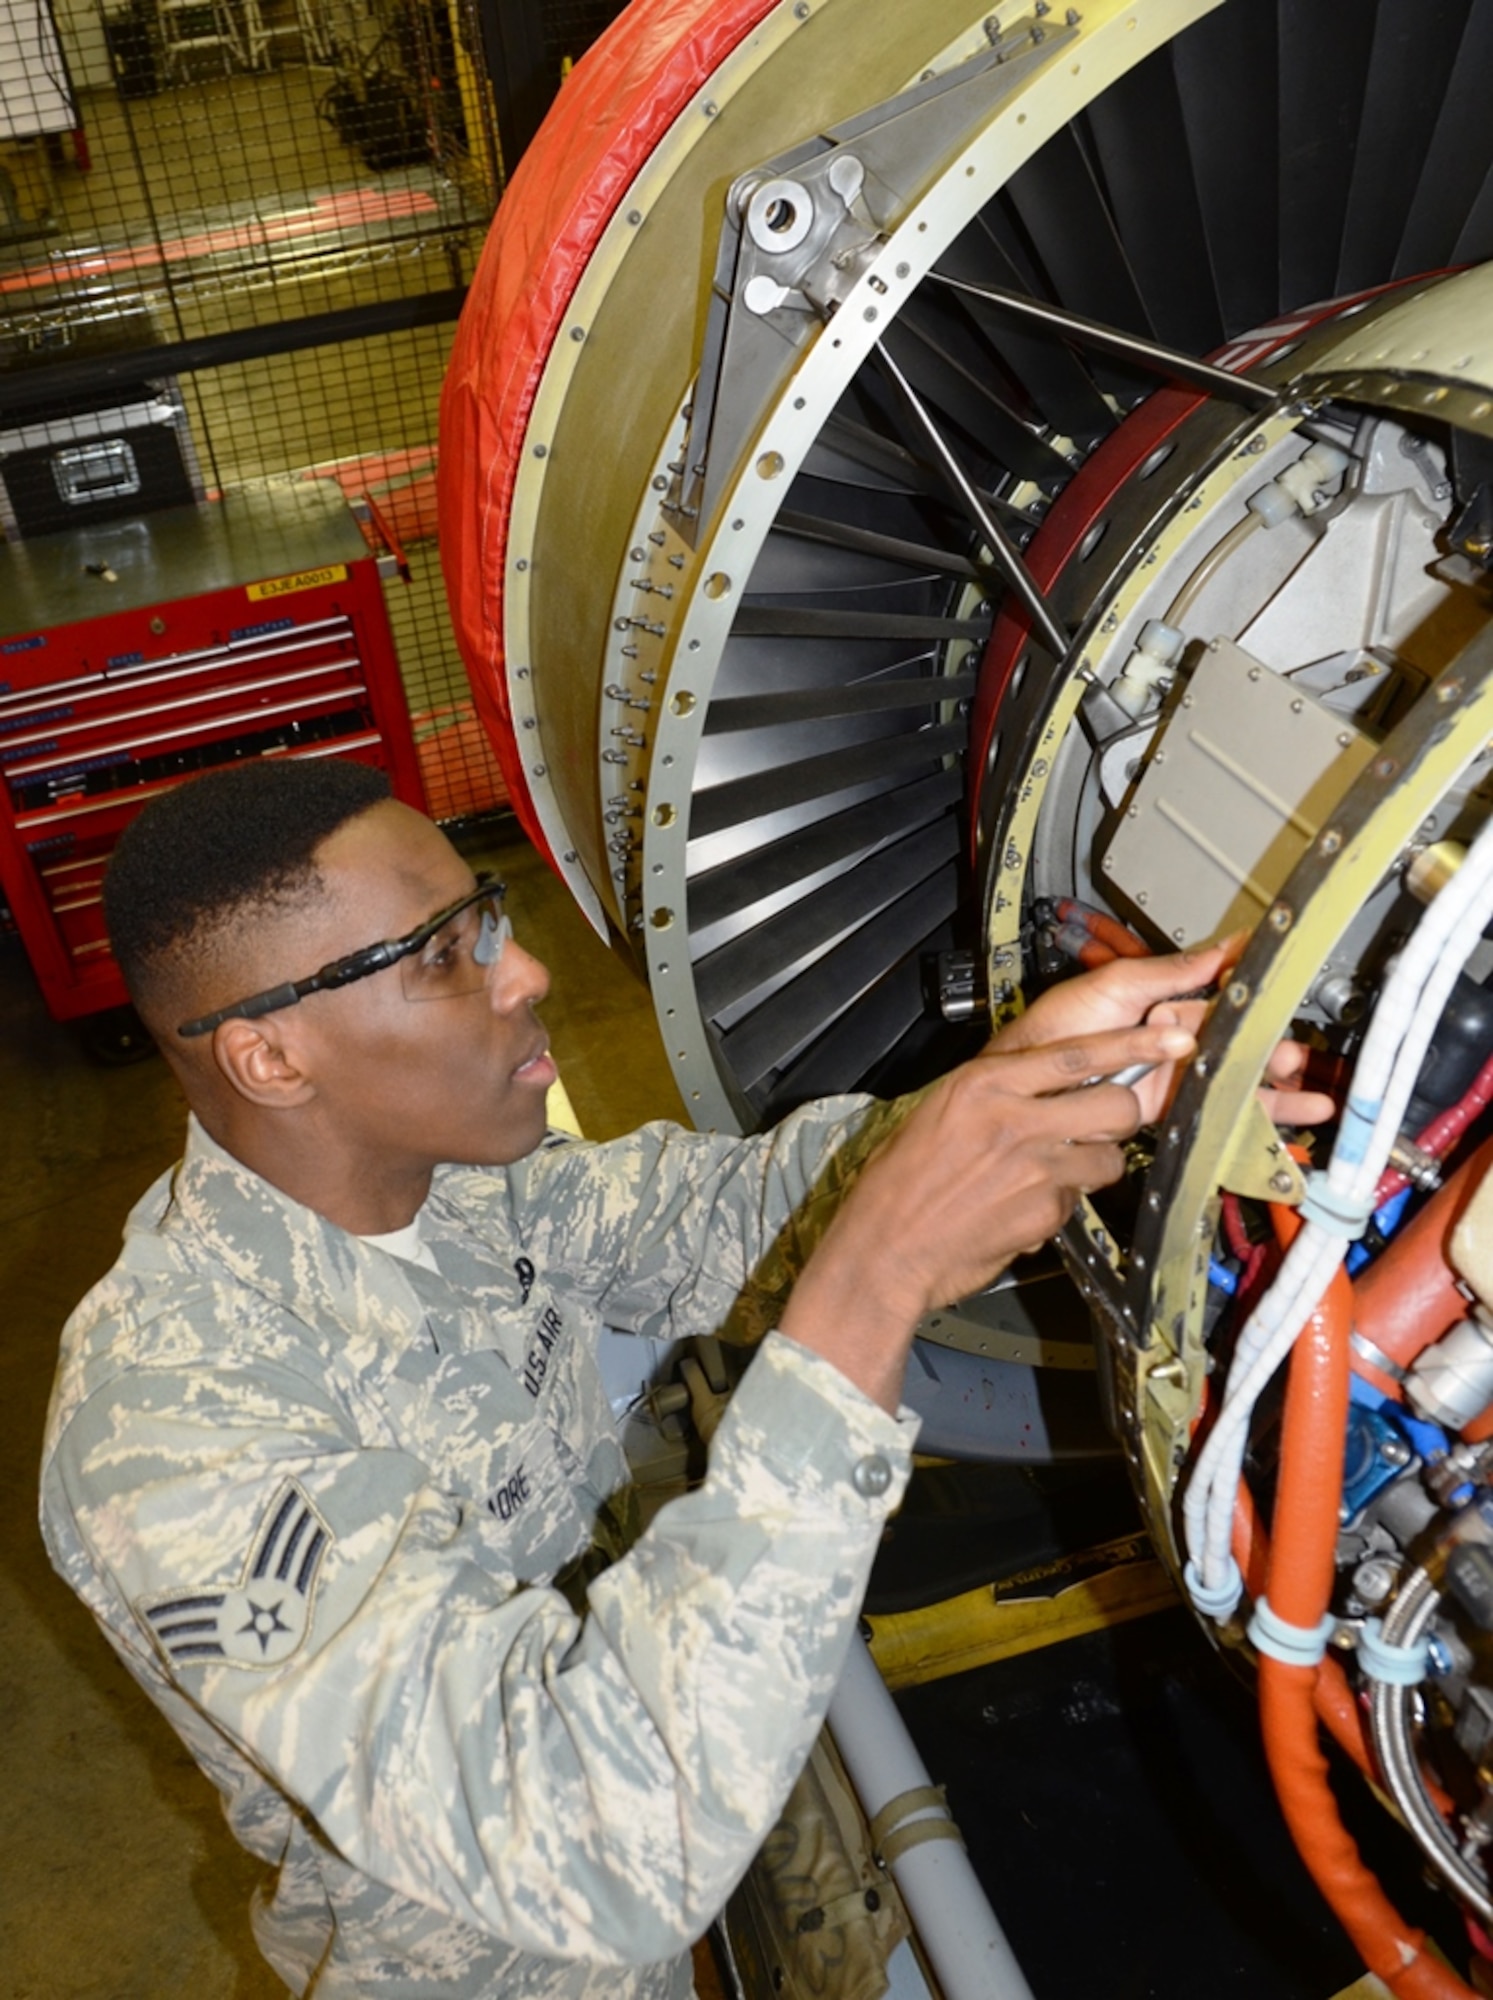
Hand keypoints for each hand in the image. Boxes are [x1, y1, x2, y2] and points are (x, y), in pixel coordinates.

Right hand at [780, 1016, 1195, 1411]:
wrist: (884, 1249)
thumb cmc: (901, 1182)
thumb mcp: (940, 1111)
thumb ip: (998, 1092)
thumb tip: (1048, 1084)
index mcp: (985, 1084)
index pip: (1078, 1053)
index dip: (1134, 1044)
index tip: (1171, 1037)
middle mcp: (1014, 1120)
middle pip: (1114, 1104)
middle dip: (1119, 1114)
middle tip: (1100, 1123)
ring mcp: (1034, 1170)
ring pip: (1108, 1158)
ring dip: (1093, 1163)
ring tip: (1051, 1172)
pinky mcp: (1045, 1214)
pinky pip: (1076, 1199)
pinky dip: (1060, 1202)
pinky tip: (1022, 1206)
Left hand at [995, 936, 1333, 1127]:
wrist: (1019, 1083)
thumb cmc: (1053, 1027)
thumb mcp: (1114, 984)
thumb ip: (1171, 970)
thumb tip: (1227, 943)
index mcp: (1164, 1004)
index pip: (1224, 1002)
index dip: (1257, 1005)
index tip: (1288, 1004)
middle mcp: (1173, 1040)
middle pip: (1236, 1047)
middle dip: (1271, 1055)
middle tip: (1296, 1059)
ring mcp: (1168, 1077)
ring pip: (1230, 1083)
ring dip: (1269, 1092)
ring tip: (1306, 1099)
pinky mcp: (1159, 1111)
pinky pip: (1207, 1114)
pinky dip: (1241, 1121)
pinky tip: (1269, 1126)